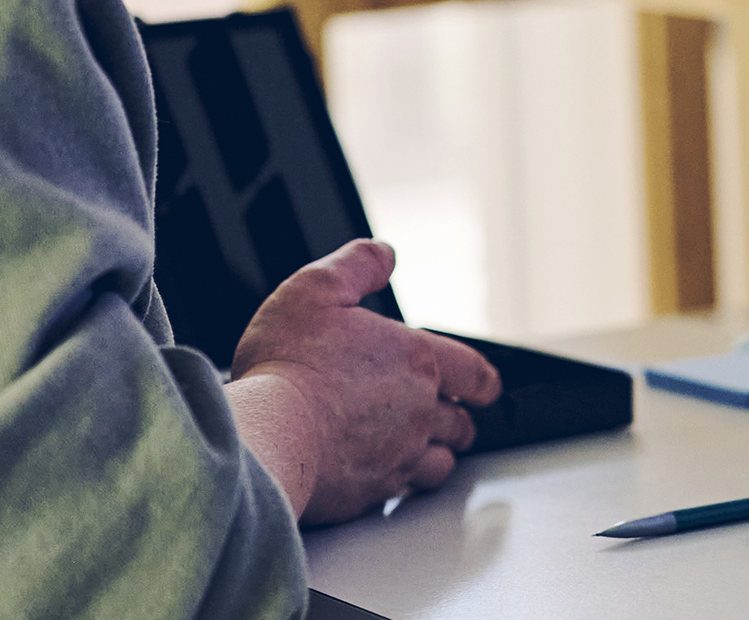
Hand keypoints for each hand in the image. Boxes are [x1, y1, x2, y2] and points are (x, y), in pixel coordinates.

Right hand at [223, 239, 500, 523]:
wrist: (266, 434)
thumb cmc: (288, 363)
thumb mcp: (318, 288)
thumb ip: (358, 265)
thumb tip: (385, 255)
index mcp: (417, 361)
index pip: (476, 374)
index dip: (482, 380)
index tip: (483, 385)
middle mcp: (419, 412)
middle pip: (462, 423)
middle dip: (457, 418)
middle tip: (445, 414)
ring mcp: (399, 457)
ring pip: (440, 463)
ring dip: (435, 453)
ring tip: (417, 444)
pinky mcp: (372, 492)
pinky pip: (402, 491)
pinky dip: (399, 482)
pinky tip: (380, 471)